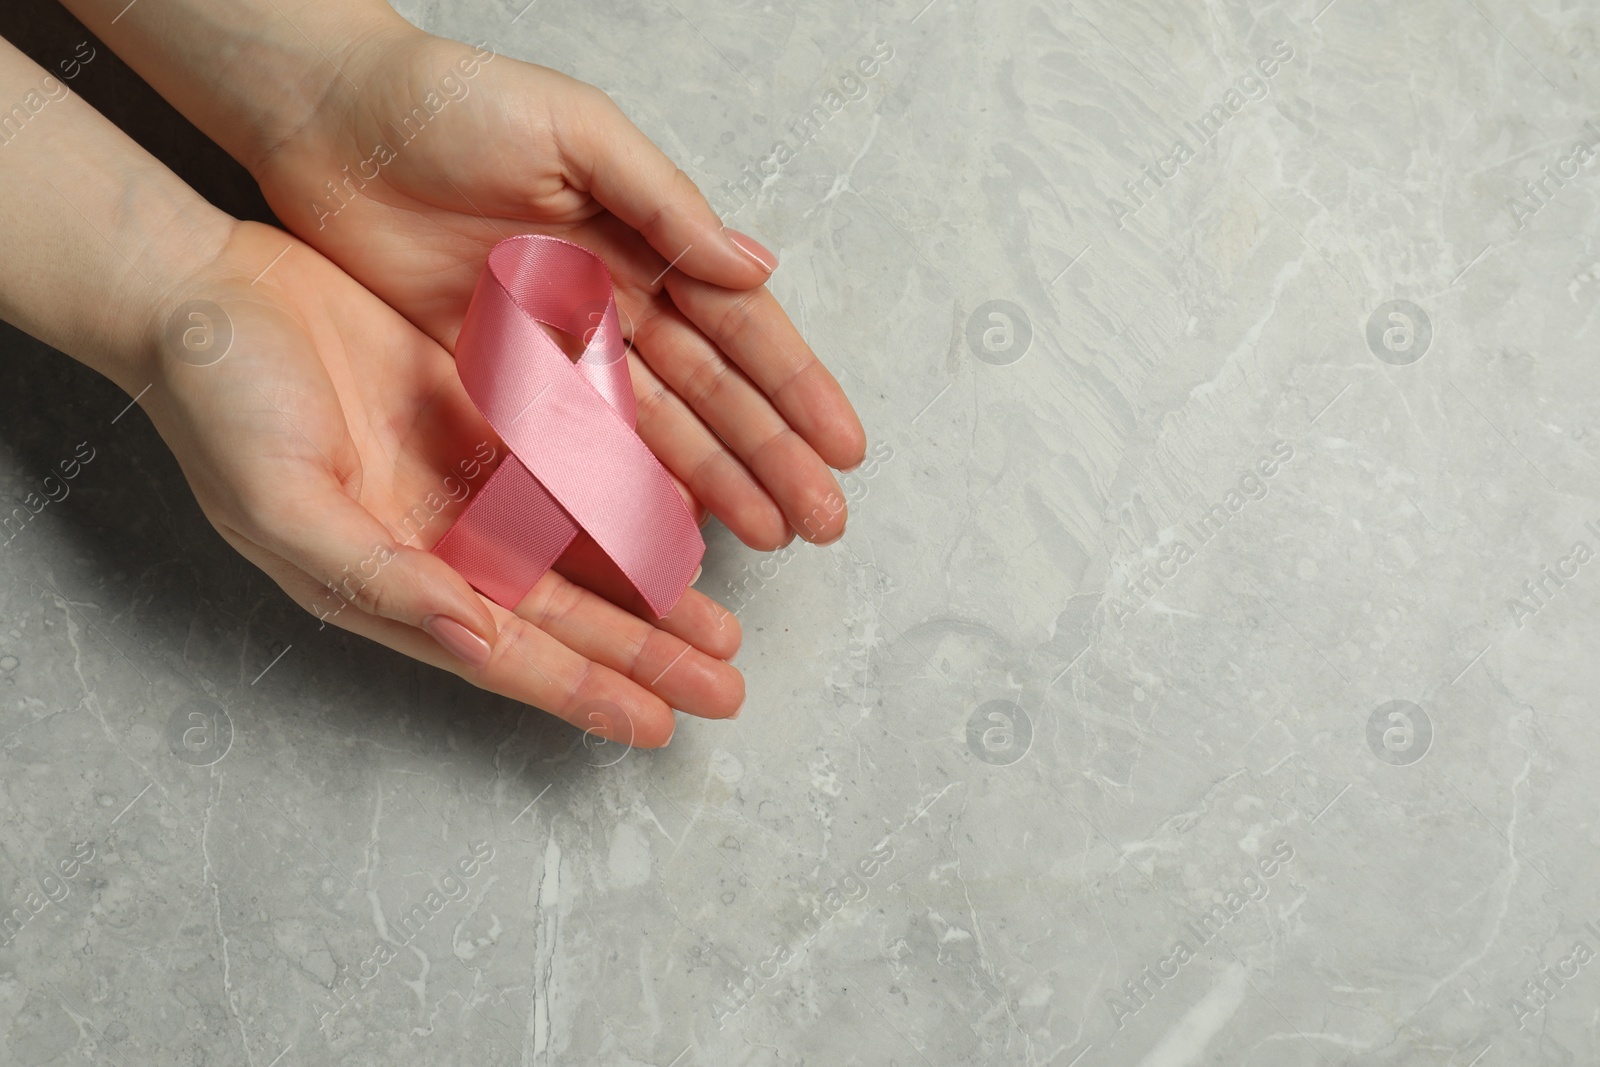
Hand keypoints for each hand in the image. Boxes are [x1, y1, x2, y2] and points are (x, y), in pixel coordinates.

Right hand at [148, 221, 743, 746]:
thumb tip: (475, 642)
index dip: (583, 691)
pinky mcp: (486, 413)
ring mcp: (466, 480)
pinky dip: (626, 495)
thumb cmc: (220, 402)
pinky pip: (574, 466)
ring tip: (721, 627)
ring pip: (581, 550)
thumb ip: (379, 577)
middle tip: (724, 686)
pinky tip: (682, 518)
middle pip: (565, 615)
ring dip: (651, 589)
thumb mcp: (285, 502)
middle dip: (645, 655)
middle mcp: (440, 542)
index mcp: (392, 581)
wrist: (203, 289)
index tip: (657, 725)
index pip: (509, 654)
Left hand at [249, 24, 866, 551]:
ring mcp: (557, 342)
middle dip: (770, 456)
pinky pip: (568, 442)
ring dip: (713, 483)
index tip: (844, 447)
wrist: (331, 121)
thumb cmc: (454, 102)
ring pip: (652, 429)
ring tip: (767, 535)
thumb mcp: (576, 133)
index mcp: (645, 236)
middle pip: (710, 394)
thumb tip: (755, 266)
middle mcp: (614, 298)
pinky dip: (617, 484)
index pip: (740, 327)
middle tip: (822, 520)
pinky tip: (662, 523)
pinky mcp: (496, 374)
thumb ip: (664, 203)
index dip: (795, 388)